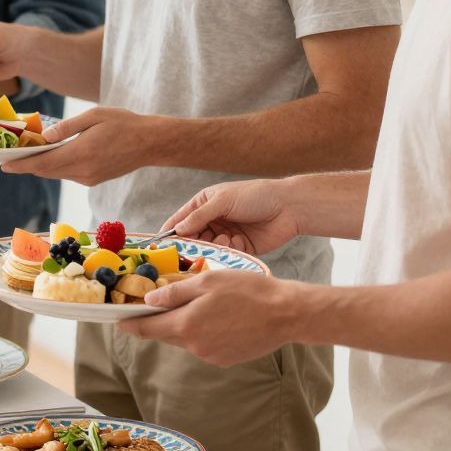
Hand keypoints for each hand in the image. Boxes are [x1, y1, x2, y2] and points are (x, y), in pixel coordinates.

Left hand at [1, 107, 163, 185]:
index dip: (21, 165)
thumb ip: (67, 127)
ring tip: (26, 156)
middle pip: (46, 171)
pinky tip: (51, 157)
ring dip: (41, 166)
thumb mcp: (94, 116)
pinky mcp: (94, 180)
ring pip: (56, 174)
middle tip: (9, 159)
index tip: (3, 165)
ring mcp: (88, 178)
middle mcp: (83, 171)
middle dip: (26, 166)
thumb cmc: (124, 123)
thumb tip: (44, 137)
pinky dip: (56, 167)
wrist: (151, 143)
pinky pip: (68, 174)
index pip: (43, 163)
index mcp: (81, 153)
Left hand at [118, 270, 301, 366]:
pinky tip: (217, 317)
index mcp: (186, 325)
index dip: (131, 324)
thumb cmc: (249, 292)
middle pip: (166, 334)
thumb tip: (149, 301)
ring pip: (186, 339)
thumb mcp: (207, 282)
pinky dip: (202, 332)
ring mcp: (210, 355)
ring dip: (183, 325)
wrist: (287, 314)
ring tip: (197, 306)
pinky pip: (203, 345)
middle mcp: (195, 346)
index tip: (117, 320)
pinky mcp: (225, 359)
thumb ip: (175, 293)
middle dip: (158, 321)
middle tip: (155, 305)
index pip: (147, 329)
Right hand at [162, 179, 302, 256]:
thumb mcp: (223, 201)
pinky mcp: (239, 248)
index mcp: (204, 204)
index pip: (180, 220)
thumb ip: (199, 216)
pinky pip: (225, 254)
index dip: (170, 232)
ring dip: (212, 246)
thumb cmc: (255, 196)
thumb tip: (178, 230)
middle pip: (192, 238)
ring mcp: (225, 235)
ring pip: (208, 248)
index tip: (161, 246)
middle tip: (193, 250)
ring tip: (224, 240)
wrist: (289, 207)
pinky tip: (237, 242)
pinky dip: (228, 250)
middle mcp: (212, 220)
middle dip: (191, 244)